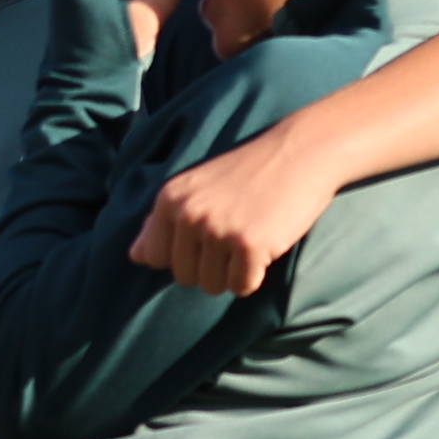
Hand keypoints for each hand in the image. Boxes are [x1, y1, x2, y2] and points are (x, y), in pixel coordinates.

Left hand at [128, 134, 344, 295]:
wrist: (302, 151)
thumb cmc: (250, 172)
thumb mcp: (196, 187)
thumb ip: (162, 222)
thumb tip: (135, 257)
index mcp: (169, 198)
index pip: (154, 257)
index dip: (182, 254)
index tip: (206, 236)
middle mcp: (188, 214)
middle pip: (183, 277)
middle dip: (209, 266)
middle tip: (235, 235)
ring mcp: (217, 229)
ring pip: (211, 286)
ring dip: (232, 272)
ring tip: (250, 238)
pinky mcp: (249, 245)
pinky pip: (241, 287)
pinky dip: (254, 276)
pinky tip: (265, 247)